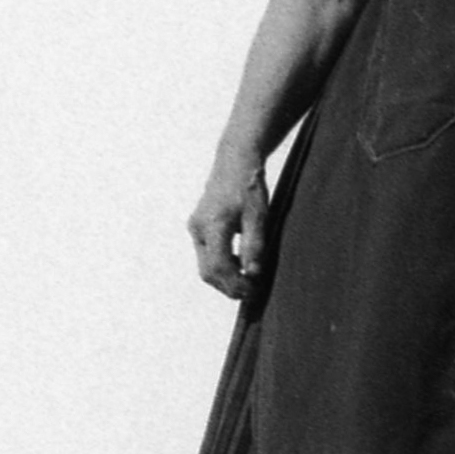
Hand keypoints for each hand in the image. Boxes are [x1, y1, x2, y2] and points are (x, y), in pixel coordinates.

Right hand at [188, 163, 268, 299]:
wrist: (235, 161)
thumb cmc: (249, 185)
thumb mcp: (259, 214)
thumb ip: (254, 244)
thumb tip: (253, 272)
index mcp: (213, 224)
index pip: (217, 267)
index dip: (234, 284)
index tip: (252, 290)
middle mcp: (199, 228)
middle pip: (207, 271)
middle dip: (228, 286)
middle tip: (250, 291)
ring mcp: (195, 228)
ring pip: (205, 265)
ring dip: (224, 277)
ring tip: (247, 280)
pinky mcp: (198, 227)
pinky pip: (206, 254)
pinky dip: (220, 265)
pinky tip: (238, 264)